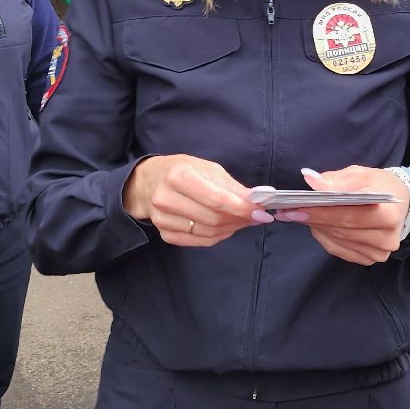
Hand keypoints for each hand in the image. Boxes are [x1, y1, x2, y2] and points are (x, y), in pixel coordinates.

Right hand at [122, 154, 267, 247]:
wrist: (147, 182)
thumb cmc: (180, 170)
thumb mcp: (207, 168)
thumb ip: (231, 186)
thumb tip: (258, 200)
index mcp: (178, 176)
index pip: (216, 199)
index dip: (242, 208)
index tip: (262, 212)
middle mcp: (166, 198)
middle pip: (213, 218)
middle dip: (240, 219)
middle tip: (255, 216)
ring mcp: (163, 219)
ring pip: (208, 232)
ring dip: (232, 228)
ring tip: (242, 220)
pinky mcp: (165, 233)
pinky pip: (200, 241)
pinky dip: (218, 236)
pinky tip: (226, 227)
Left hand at [278, 166, 409, 265]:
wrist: (398, 201)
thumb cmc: (378, 185)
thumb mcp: (361, 174)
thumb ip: (337, 179)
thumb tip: (311, 180)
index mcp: (389, 214)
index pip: (350, 215)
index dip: (321, 212)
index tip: (296, 207)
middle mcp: (388, 238)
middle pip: (343, 230)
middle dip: (313, 219)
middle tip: (288, 212)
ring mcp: (380, 252)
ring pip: (339, 241)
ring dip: (317, 228)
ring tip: (297, 216)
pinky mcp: (371, 258)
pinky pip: (340, 250)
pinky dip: (325, 237)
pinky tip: (315, 226)